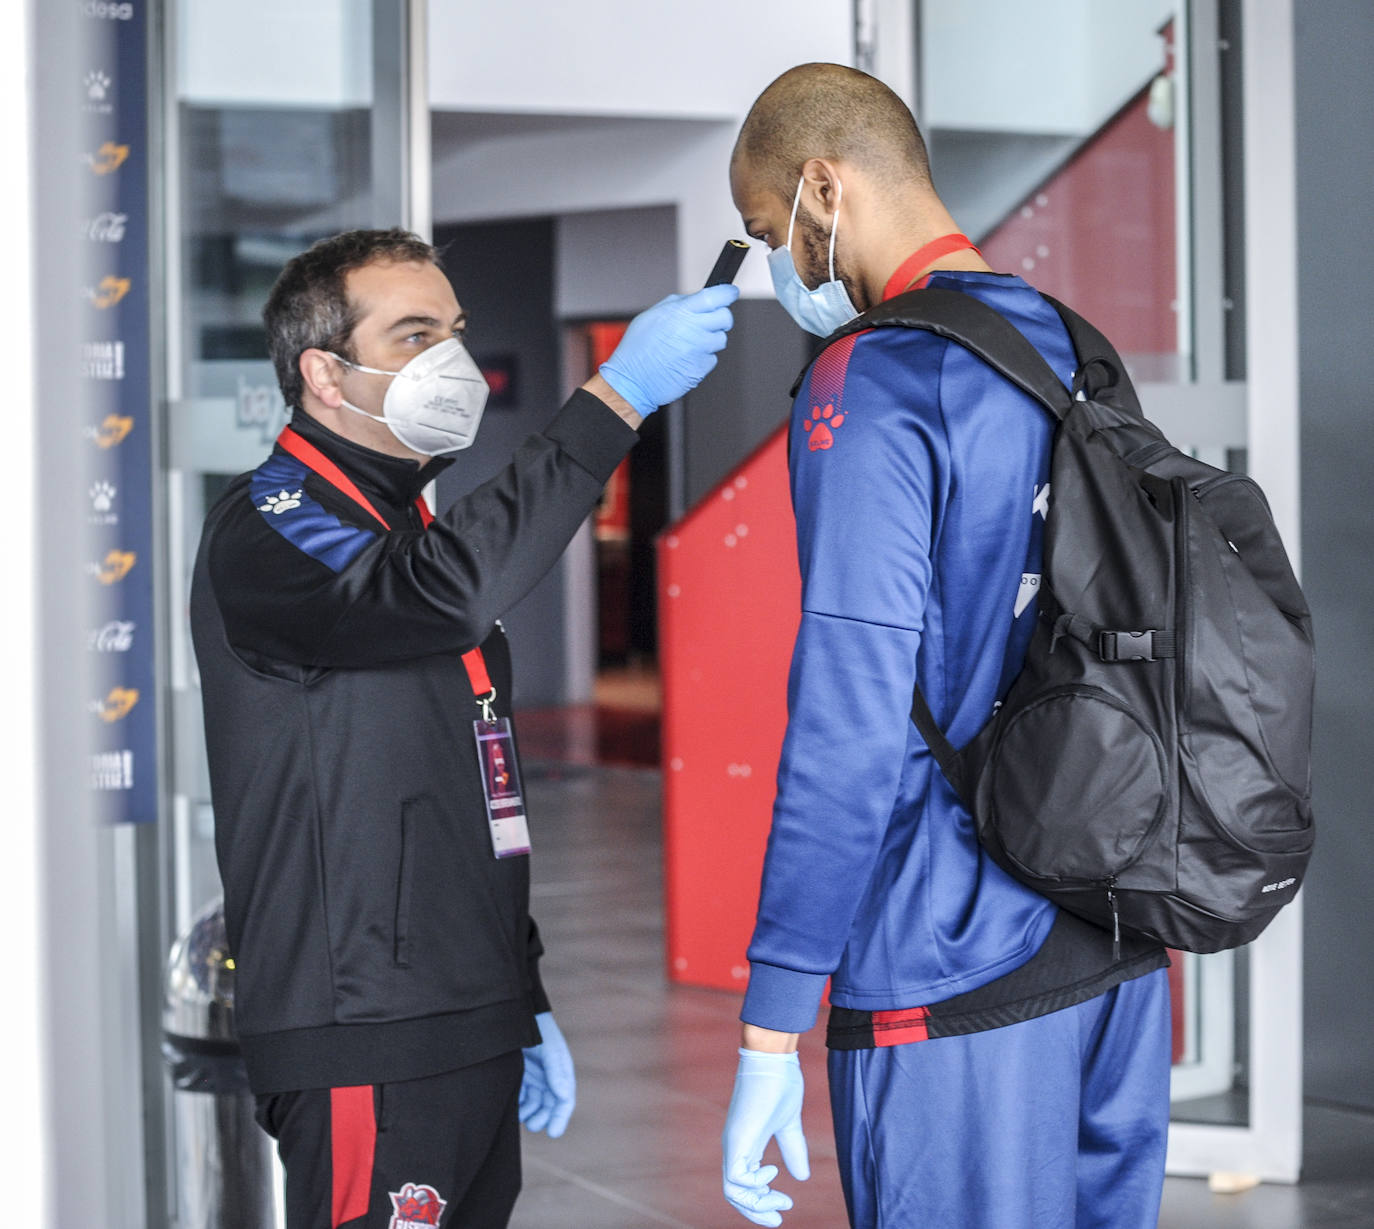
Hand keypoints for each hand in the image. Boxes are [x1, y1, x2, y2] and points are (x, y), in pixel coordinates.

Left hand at [520, 1011, 575, 1137]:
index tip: (553, 1133)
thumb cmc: (537, 1031)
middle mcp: (548, 1080)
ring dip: (530, 1114)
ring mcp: (532, 1080)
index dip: (560, 1118)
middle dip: (543, 1118)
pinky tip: (514, 1106)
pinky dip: (519, 1106)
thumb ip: (557, 1072)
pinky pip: (520, 1100)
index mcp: (560, 1074)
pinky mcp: (517, 1079)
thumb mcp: (549, 1049)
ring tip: (522, 1113)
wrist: (513, 1017)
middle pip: (549, 1108)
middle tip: (533, 1123)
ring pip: (534, 1107)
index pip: (564, 1101)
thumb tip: (565, 1096)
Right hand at [598, 283, 739, 416]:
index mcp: (680, 312)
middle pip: (725, 317)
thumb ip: (677, 304)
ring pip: (721, 339)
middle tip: (710, 322)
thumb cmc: (637, 350)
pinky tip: (686, 359)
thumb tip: (696, 299)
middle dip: (721, 318)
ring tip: (689, 344)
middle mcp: (693, 329)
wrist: (633, 381)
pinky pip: (712, 359)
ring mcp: (699, 350)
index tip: (730, 293)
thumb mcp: (652, 315)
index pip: (715, 296)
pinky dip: (703, 358)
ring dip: (710, 340)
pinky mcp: (701, 368)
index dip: (727, 293)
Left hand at [722, 1048, 809, 1226]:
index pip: (743, 1185)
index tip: (785, 1205)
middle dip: (757, 1211)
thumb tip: (801, 1178)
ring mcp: (734, 1143)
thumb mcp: (790, 1125)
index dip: (760, 1202)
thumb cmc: (780, 1085)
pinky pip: (735, 1177)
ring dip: (756, 1204)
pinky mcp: (737, 1138)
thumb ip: (793, 1149)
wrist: (773, 1058)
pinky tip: (772, 1172)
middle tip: (780, 1216)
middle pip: (734, 1193)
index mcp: (746, 1145)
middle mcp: (735, 1147)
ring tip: (781, 1200)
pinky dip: (754, 1184)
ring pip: (732, 1190)